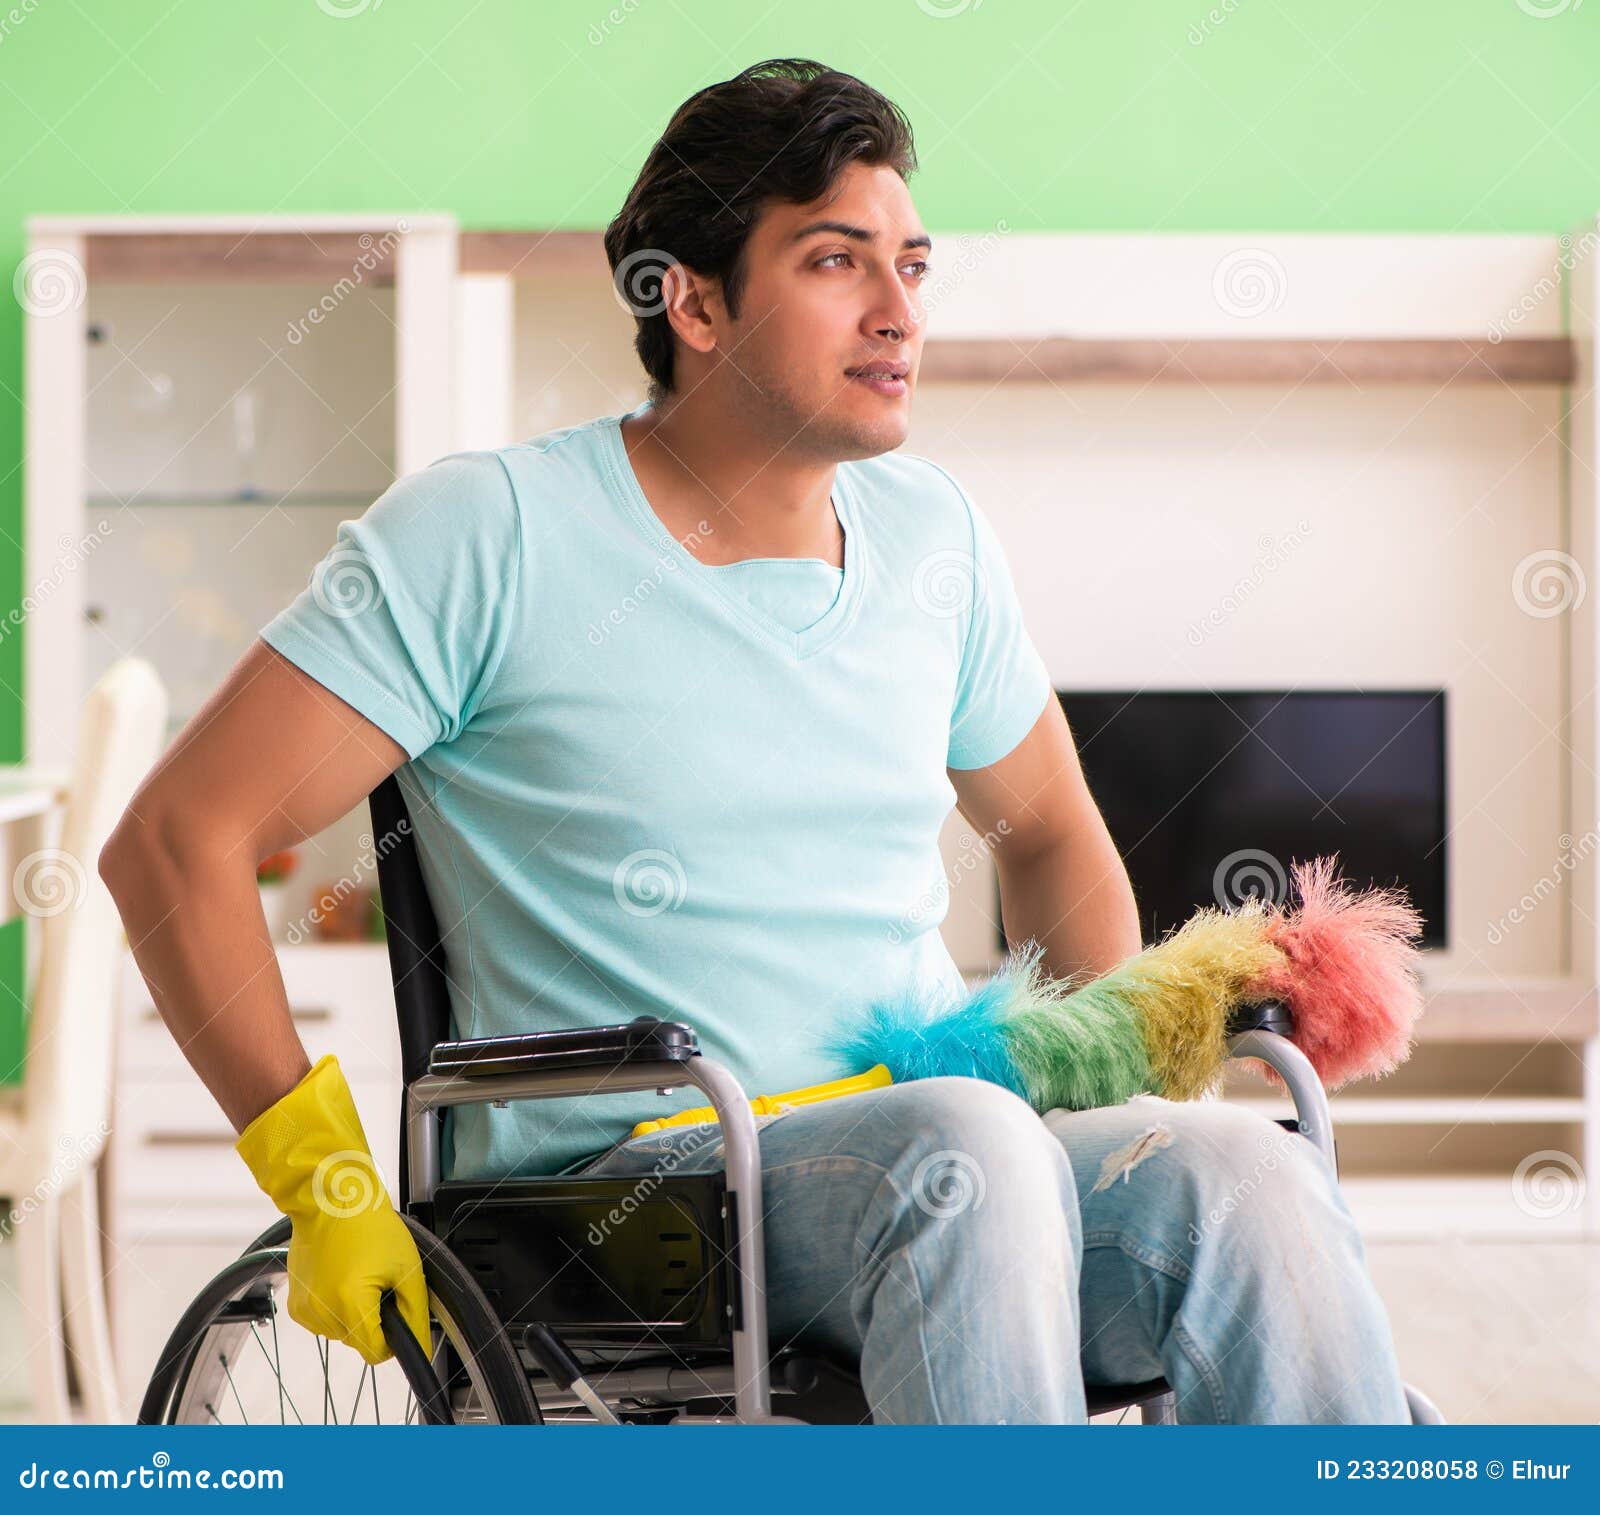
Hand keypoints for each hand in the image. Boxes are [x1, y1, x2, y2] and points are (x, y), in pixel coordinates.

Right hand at [235, 1054, 430, 1364]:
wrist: (331, 1198)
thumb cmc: (371, 1226)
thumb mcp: (406, 1268)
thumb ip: (415, 1313)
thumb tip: (422, 1349)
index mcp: (350, 1307)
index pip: (376, 1353)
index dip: (393, 1337)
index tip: (397, 1312)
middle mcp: (321, 1315)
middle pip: (359, 1341)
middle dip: (373, 1318)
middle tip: (378, 1280)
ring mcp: (305, 1311)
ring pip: (341, 1332)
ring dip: (353, 1312)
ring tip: (358, 1273)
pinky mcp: (295, 1304)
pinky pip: (324, 1319)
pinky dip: (335, 1305)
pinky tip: (340, 1275)